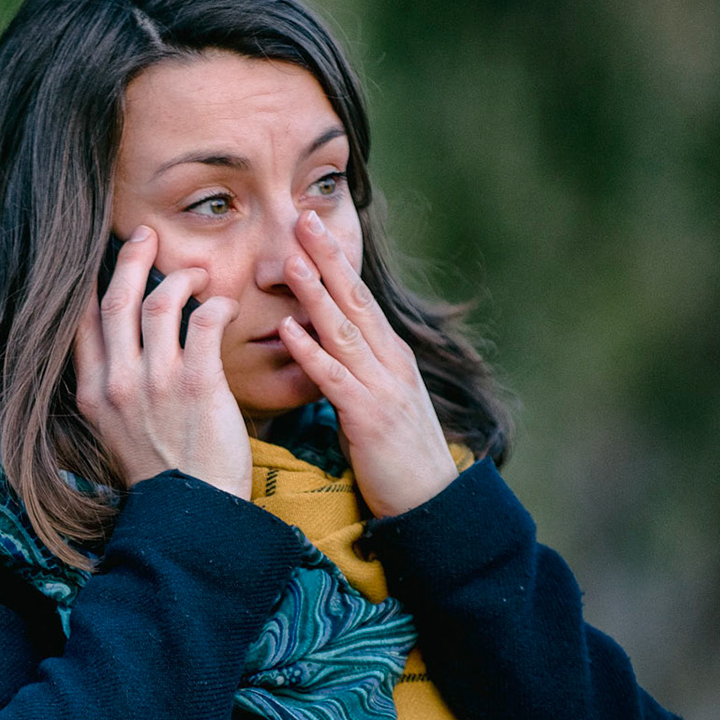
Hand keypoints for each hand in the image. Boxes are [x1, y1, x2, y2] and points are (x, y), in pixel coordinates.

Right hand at [73, 226, 249, 498]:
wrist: (192, 514)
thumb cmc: (162, 473)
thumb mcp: (115, 431)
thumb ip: (113, 387)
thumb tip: (119, 349)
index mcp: (92, 392)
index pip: (81, 322)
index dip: (89, 284)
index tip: (102, 259)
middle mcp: (117, 382)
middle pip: (116, 300)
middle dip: (131, 259)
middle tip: (147, 235)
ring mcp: (156, 382)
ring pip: (160, 302)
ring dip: (181, 277)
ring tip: (198, 274)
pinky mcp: (197, 385)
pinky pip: (204, 323)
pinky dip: (216, 304)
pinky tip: (226, 304)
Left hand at [277, 210, 455, 517]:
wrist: (431, 501)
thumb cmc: (396, 451)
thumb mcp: (376, 396)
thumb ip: (352, 365)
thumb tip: (318, 337)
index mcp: (389, 353)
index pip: (358, 296)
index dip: (335, 258)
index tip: (312, 223)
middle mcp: (389, 361)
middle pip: (353, 299)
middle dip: (327, 257)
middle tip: (302, 218)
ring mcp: (381, 387)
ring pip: (342, 331)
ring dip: (315, 294)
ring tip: (290, 261)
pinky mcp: (368, 418)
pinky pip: (334, 379)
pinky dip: (311, 352)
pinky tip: (288, 330)